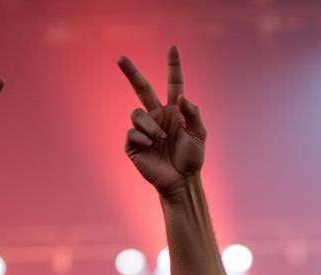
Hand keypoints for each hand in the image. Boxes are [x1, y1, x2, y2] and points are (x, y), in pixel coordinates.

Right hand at [118, 47, 205, 193]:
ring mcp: (144, 129)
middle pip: (141, 88)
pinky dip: (142, 137)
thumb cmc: (192, 159)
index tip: (173, 47)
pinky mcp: (134, 145)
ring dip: (150, 126)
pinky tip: (150, 146)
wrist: (181, 181)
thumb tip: (180, 96)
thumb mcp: (199, 135)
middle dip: (131, 72)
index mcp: (173, 111)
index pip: (173, 83)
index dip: (173, 66)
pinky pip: (132, 132)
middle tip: (120, 58)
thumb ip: (194, 114)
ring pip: (137, 114)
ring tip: (160, 139)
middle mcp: (157, 116)